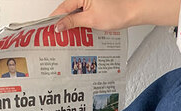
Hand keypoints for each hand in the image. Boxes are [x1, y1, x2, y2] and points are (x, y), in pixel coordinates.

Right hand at [49, 0, 178, 30]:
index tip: (50, 28)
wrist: (131, 13)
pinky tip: (81, 33)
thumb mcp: (91, 20)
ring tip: (69, 37)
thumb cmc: (116, 13)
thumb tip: (60, 25)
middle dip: (64, 23)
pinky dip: (82, 24)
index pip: (63, 8)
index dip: (56, 19)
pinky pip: (84, 15)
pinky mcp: (94, 7)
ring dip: (73, 25)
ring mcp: (89, 2)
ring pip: (76, 14)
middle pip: (68, 10)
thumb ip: (73, 22)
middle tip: (58, 36)